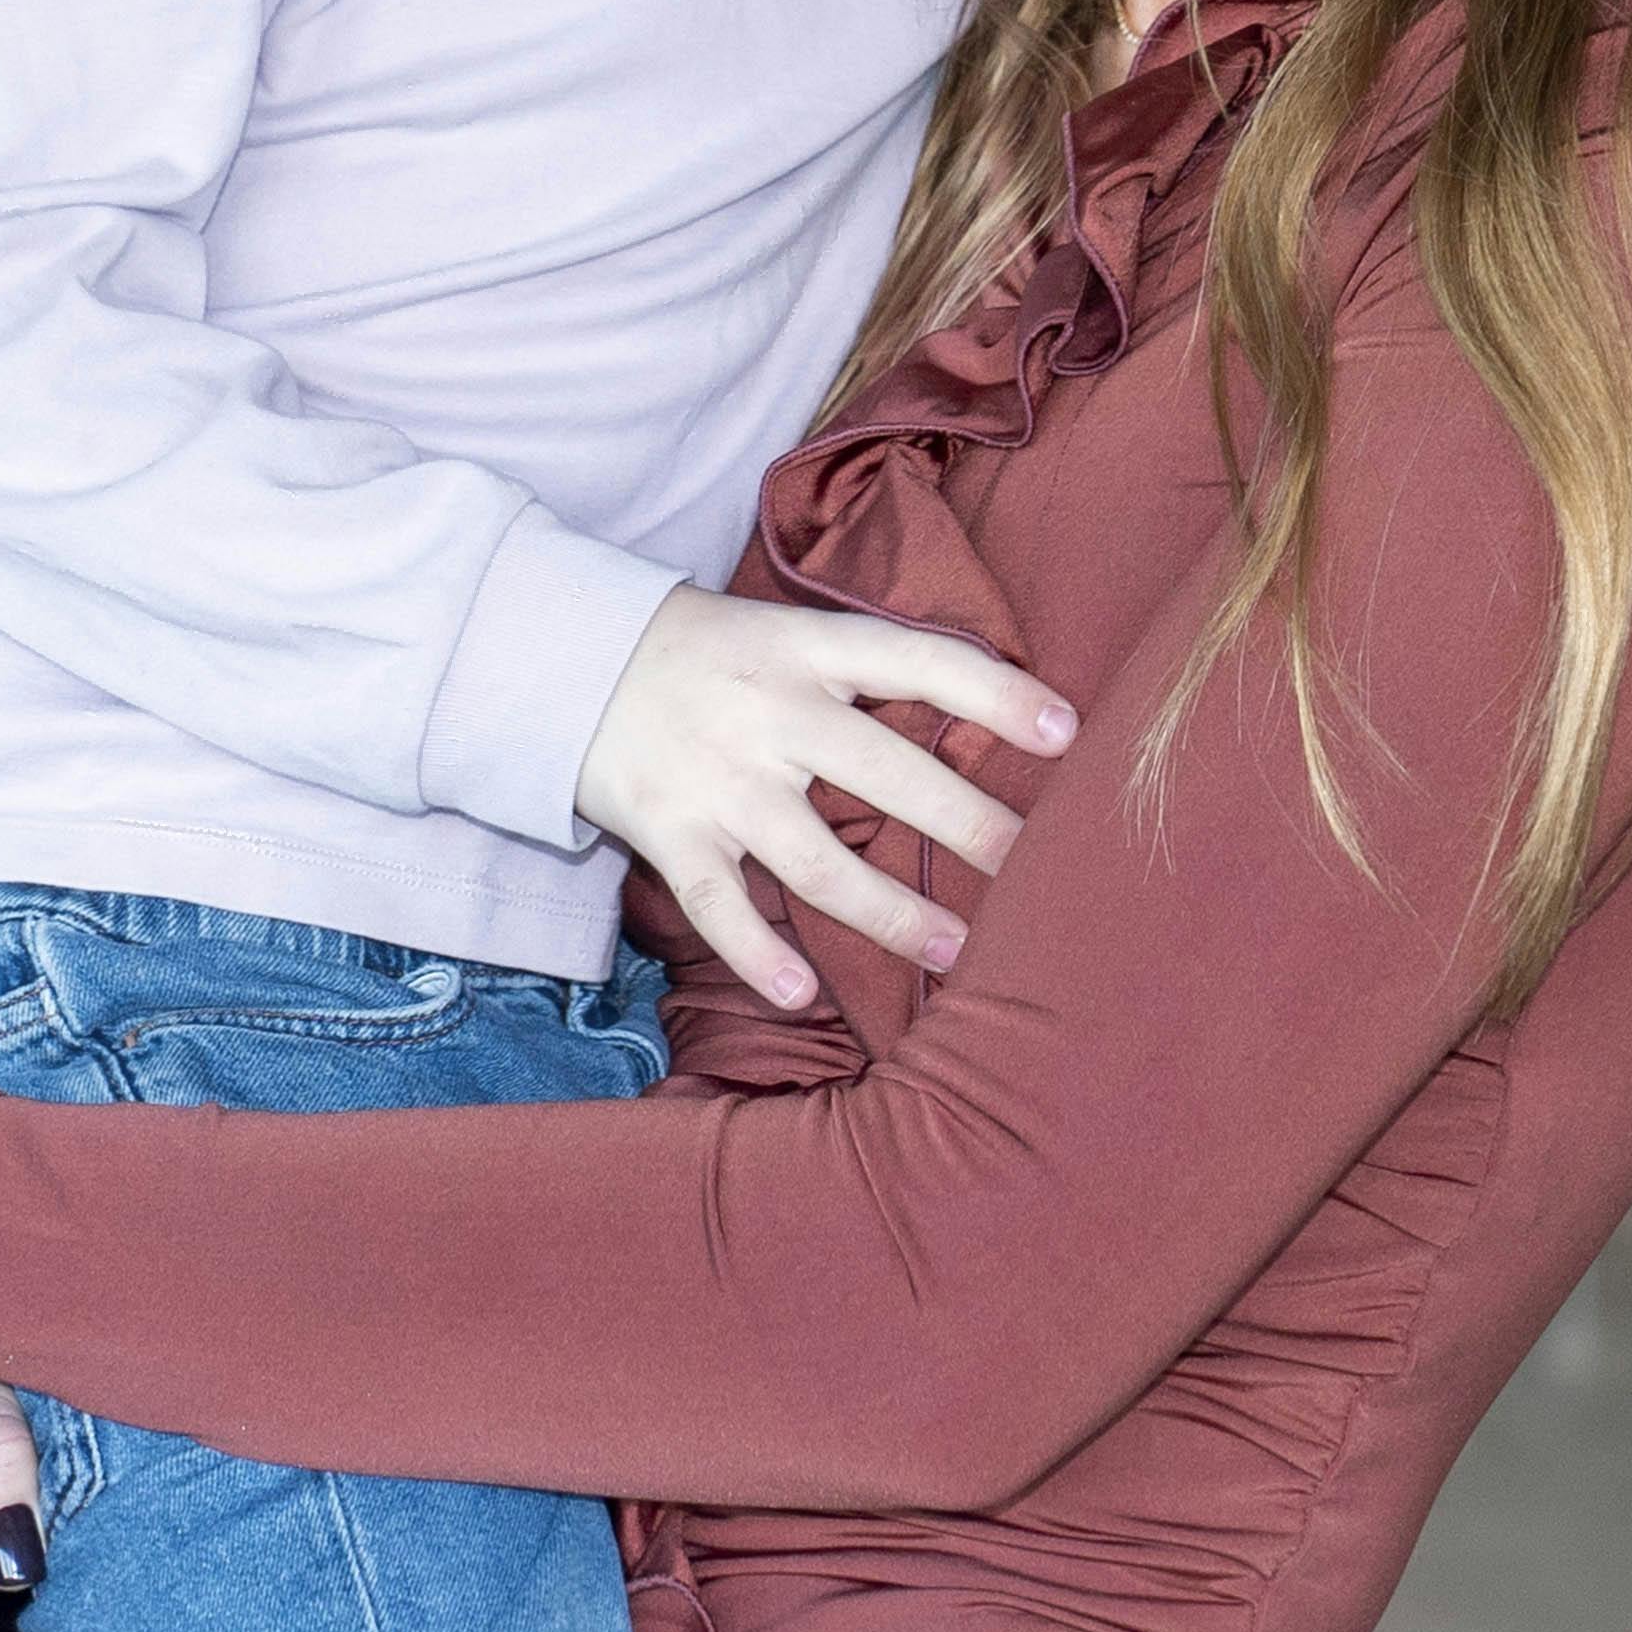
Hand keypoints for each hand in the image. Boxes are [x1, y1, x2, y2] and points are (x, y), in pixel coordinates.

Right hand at [573, 586, 1075, 1013]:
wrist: (563, 657)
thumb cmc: (706, 653)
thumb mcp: (782, 634)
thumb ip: (862, 673)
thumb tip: (983, 712)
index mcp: (805, 650)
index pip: (917, 662)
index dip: (994, 696)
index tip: (1068, 731)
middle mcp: (769, 713)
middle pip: (886, 773)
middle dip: (968, 824)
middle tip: (1037, 869)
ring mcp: (718, 778)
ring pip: (817, 860)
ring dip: (891, 913)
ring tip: (956, 950)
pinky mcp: (670, 832)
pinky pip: (720, 906)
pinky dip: (759, 955)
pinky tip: (803, 996)